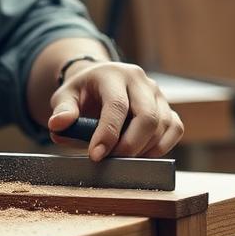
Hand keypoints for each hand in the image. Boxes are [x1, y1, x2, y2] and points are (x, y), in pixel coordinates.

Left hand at [46, 61, 183, 160]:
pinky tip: (143, 154)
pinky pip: (175, 128)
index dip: (108, 133)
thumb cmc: (82, 93)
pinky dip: (162, 146)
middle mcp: (140, 80)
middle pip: (148, 116)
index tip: (96, 156)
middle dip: (130, 145)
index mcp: (113, 74)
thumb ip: (62, 110)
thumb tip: (58, 125)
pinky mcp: (167, 107)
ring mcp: (157, 93)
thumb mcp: (65, 96)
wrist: (100, 82)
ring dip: (145, 149)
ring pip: (164, 124)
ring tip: (123, 158)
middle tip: (112, 161)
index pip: (117, 105)